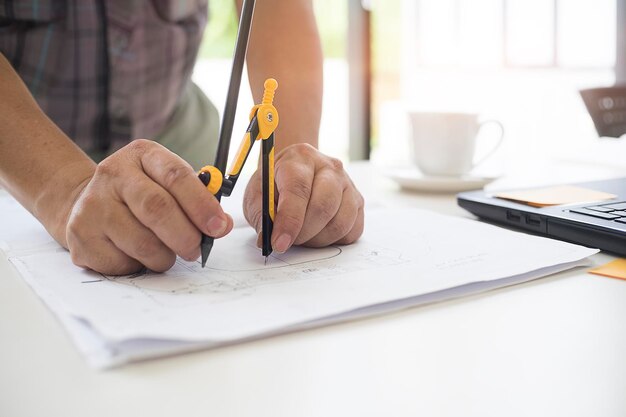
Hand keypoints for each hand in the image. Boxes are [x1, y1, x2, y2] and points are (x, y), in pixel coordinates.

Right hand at [63, 140, 232, 274]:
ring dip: (165, 256)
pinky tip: (136, 255)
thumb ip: (198, 199)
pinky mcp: (80, 236)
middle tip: (196, 250)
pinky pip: (122, 262)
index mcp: (142, 154)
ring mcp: (92, 204)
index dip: (202, 204)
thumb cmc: (141, 194)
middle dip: (186, 236)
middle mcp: (113, 174)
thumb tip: (222, 224)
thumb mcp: (168, 183)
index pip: (176, 176)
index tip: (219, 227)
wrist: (87, 203)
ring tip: (166, 252)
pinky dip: (139, 266)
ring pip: (142, 243)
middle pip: (157, 209)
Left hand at [243, 143, 363, 252]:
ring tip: (302, 235)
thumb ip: (260, 215)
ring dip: (317, 240)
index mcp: (300, 158)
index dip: (289, 221)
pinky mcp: (358, 202)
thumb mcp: (258, 193)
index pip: (298, 190)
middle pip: (323, 207)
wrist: (297, 172)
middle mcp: (330, 167)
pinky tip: (318, 232)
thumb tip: (267, 241)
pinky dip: (333, 240)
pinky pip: (352, 231)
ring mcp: (348, 184)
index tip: (278, 243)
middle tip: (289, 240)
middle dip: (303, 233)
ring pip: (339, 223)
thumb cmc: (276, 183)